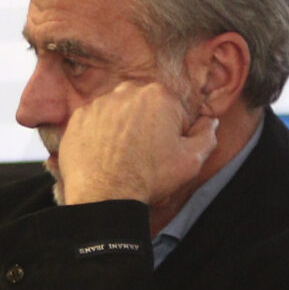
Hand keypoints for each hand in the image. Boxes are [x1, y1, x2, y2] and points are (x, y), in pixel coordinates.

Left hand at [54, 78, 217, 211]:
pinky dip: (100, 136)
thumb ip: (207, 135)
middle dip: (148, 126)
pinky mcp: (78, 118)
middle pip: (145, 107)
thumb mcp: (191, 161)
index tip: (166, 151)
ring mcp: (98, 104)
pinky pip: (95, 123)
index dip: (174, 133)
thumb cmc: (149, 178)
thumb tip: (210, 122)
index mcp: (159, 95)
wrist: (104, 197)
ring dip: (123, 130)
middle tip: (145, 155)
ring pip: (119, 113)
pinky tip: (105, 156)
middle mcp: (126, 91)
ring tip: (123, 158)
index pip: (174, 111)